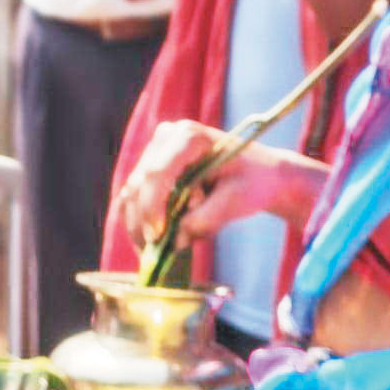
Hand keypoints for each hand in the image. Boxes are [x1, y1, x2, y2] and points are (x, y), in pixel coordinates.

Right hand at [117, 119, 281, 249]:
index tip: (158, 237)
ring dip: (141, 226)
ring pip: (130, 195)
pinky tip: (157, 241)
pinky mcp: (151, 168)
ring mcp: (155, 151)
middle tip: (161, 252)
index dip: (152, 206)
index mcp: (189, 137)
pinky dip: (140, 224)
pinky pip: (133, 200)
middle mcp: (166, 137)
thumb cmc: (252, 183)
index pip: (157, 172)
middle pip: (138, 185)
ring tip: (164, 247)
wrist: (259, 174)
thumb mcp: (236, 201)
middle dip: (145, 223)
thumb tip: (176, 239)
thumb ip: (206, 219)